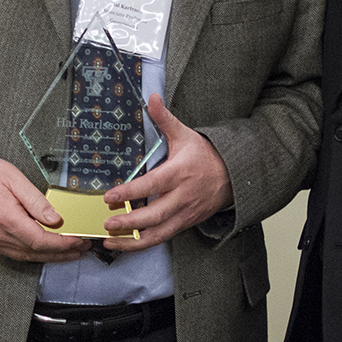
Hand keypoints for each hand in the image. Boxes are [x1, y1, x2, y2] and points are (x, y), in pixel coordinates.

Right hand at [0, 140, 91, 262]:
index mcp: (5, 218)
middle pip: (36, 252)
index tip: (79, 240)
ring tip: (71, 251)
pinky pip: (17, 254)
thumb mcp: (15, 179)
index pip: (40, 240)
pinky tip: (47, 250)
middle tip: (82, 248)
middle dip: (62, 253)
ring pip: (27, 256)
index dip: (62, 244)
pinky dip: (35, 253)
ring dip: (51, 256)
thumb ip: (37, 202)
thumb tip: (56, 220)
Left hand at [97, 95, 232, 251]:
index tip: (110, 196)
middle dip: (130, 222)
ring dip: (133, 240)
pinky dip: (143, 243)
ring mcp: (185, 213)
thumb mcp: (185, 134)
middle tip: (107, 223)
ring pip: (159, 232)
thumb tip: (151, 97)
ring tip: (111, 241)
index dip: (131, 193)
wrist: (235, 175)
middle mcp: (183, 196)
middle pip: (155, 214)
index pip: (153, 184)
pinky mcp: (186, 224)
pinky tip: (125, 244)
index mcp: (180, 173)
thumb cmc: (206, 155)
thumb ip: (165, 119)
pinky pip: (163, 237)